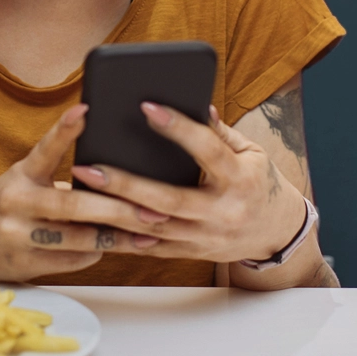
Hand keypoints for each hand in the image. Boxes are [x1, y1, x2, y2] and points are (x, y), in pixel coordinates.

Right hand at [0, 104, 160, 280]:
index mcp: (18, 176)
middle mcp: (15, 204)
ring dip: (117, 237)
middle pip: (73, 206)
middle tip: (153, 208)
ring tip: (147, 233)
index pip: (44, 150)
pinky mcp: (24, 265)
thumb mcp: (23, 178)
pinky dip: (94, 253)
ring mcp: (18, 237)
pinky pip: (72, 262)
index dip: (65, 130)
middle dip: (118, 209)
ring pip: (79, 240)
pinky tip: (111, 246)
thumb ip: (57, 176)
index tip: (85, 110)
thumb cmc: (5, 201)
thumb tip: (110, 177)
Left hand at [71, 104, 307, 263]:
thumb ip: (219, 131)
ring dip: (114, 212)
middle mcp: (223, 212)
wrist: (276, 231)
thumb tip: (196, 103)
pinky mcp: (192, 252)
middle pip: (168, 200)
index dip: (178, 128)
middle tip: (88, 167)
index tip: (147, 107)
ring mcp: (206, 238)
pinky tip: (94, 222)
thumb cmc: (259, 182)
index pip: (207, 150)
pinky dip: (123, 236)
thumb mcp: (250, 152)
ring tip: (80, 193)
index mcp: (241, 179)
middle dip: (126, 184)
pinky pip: (152, 247)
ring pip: (154, 228)